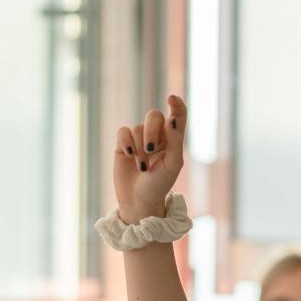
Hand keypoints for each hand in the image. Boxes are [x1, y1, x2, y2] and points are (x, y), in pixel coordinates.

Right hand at [113, 95, 187, 223]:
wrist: (139, 201)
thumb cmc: (159, 184)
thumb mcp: (173, 164)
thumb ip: (175, 141)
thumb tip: (170, 119)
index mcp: (173, 139)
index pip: (178, 115)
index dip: (176, 104)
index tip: (171, 98)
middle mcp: (156, 136)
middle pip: (153, 116)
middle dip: (151, 130)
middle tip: (151, 149)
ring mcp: (138, 139)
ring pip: (137, 128)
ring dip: (140, 149)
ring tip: (142, 167)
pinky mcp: (123, 145)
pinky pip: (123, 132)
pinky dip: (126, 142)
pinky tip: (129, 154)